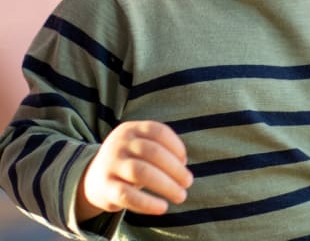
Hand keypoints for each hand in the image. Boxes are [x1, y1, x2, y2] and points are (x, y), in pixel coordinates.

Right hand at [76, 120, 192, 220]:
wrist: (93, 178)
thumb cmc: (130, 161)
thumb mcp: (141, 147)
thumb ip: (162, 151)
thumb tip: (183, 169)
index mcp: (131, 129)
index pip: (159, 132)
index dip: (176, 146)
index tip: (185, 162)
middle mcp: (119, 144)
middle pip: (153, 153)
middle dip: (175, 169)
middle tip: (188, 182)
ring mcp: (110, 164)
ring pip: (142, 173)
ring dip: (166, 185)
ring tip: (180, 196)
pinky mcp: (105, 187)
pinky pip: (127, 195)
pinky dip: (148, 203)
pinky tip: (162, 208)